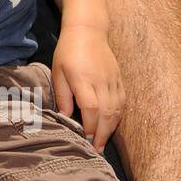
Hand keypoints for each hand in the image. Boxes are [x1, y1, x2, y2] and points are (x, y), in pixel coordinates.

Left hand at [51, 24, 123, 151]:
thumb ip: (62, 95)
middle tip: (96, 149)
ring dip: (111, 128)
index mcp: (83, 79)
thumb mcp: (57, 71)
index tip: (85, 138)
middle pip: (107, 113)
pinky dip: (118, 117)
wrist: (88, 31)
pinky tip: (111, 126)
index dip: (89, 125)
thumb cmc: (68, 52)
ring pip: (117, 110)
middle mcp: (101, 81)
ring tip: (102, 142)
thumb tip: (65, 116)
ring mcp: (113, 80)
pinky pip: (122, 102)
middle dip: (102, 134)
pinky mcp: (120, 80)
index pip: (91, 107)